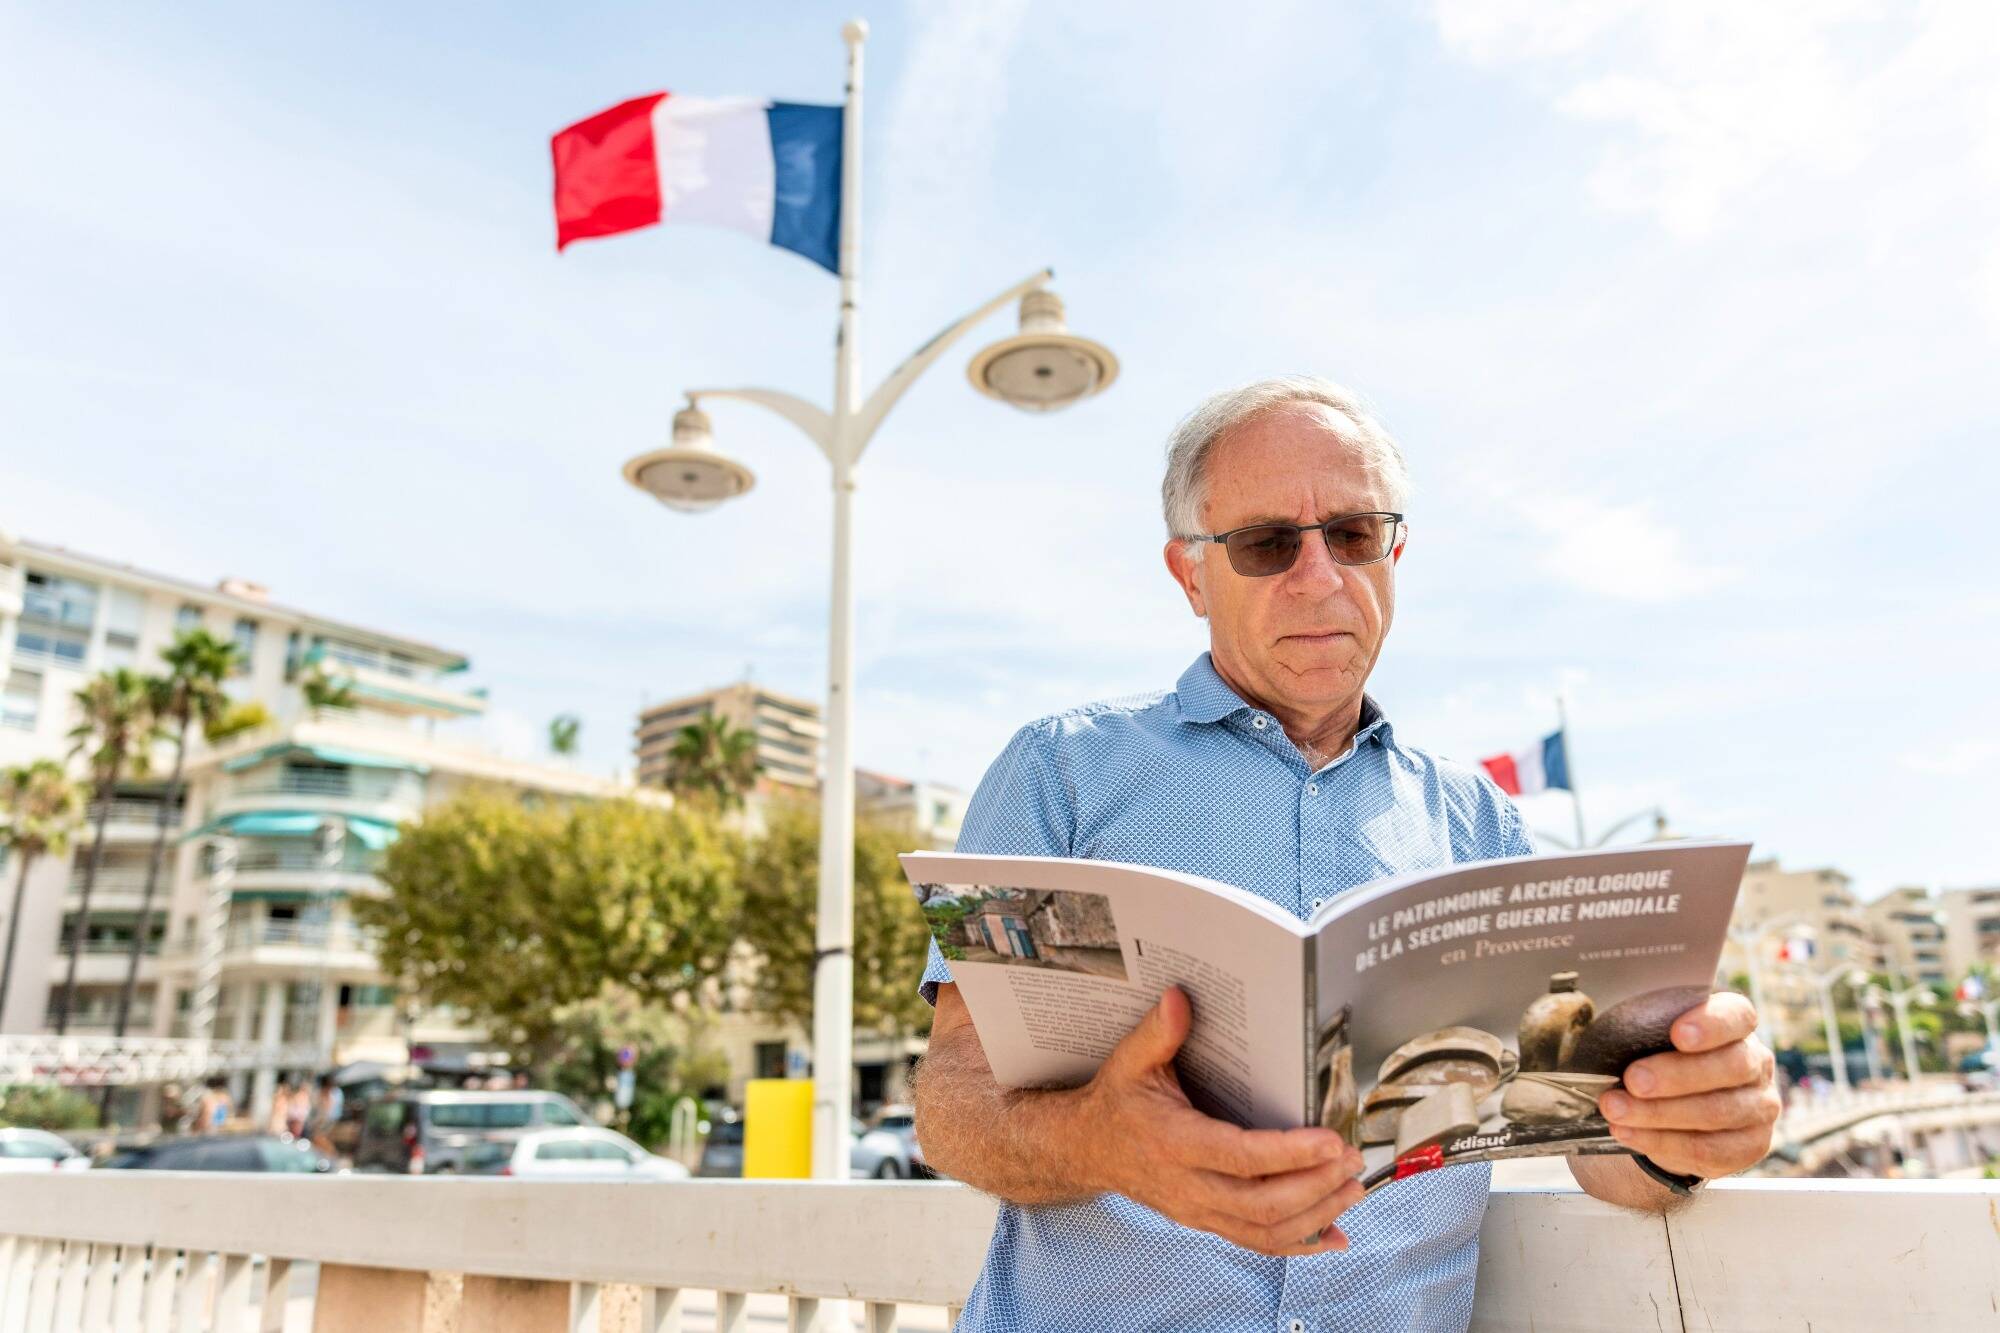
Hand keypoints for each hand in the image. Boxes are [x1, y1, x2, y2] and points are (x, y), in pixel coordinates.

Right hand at [1071, 987, 1364, 1255]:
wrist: (1085, 1150)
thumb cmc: (1116, 1103)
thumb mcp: (1129, 1061)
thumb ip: (1157, 1032)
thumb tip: (1178, 998)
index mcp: (1174, 1143)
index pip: (1240, 1157)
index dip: (1289, 1154)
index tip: (1331, 1141)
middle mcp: (1188, 1186)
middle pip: (1262, 1204)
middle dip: (1316, 1186)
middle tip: (1354, 1159)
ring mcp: (1198, 1211)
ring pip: (1265, 1230)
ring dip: (1317, 1215)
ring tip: (1353, 1188)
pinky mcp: (1207, 1223)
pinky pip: (1258, 1244)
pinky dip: (1300, 1244)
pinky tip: (1334, 1235)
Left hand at [1596, 991, 1781, 1179]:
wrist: (1674, 1113)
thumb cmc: (1659, 1059)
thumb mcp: (1652, 1037)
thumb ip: (1643, 1027)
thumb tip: (1596, 1023)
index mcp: (1736, 1026)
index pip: (1737, 1016)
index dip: (1711, 1024)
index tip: (1677, 1033)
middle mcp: (1756, 1064)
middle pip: (1729, 1066)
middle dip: (1675, 1075)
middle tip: (1632, 1079)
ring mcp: (1758, 1107)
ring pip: (1716, 1112)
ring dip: (1659, 1113)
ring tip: (1616, 1110)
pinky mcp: (1748, 1146)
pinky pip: (1708, 1149)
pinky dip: (1661, 1142)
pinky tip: (1628, 1134)